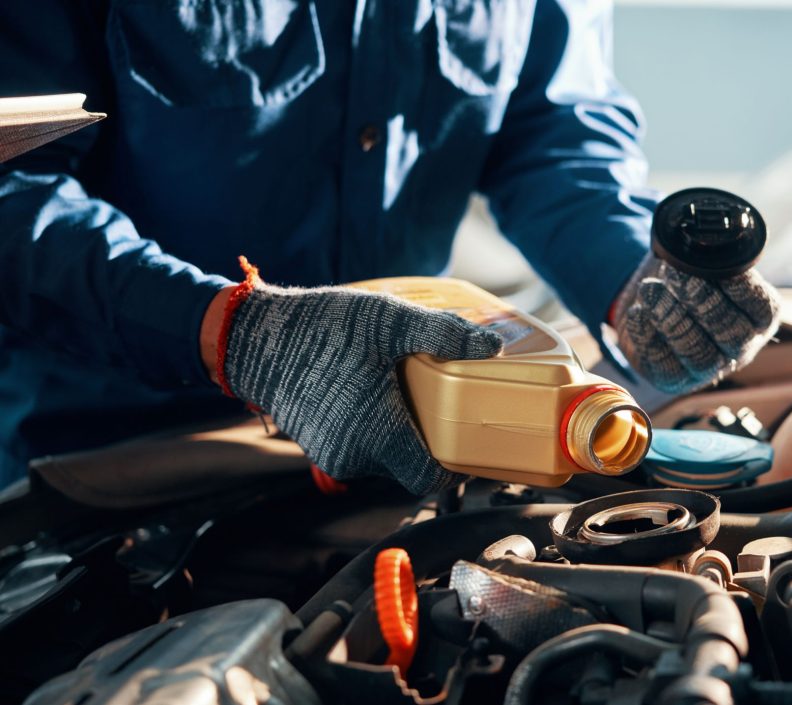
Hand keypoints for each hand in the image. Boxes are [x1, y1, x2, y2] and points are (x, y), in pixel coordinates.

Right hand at [202, 264, 502, 493]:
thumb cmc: (324, 329)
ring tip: (405, 390)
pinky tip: (373, 391)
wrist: (254, 338)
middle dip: (427, 440)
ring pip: (383, 456)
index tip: (465, 441)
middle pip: (409, 465)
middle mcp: (355, 456)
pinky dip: (371, 427)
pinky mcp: (316, 444)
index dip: (452, 467)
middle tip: (441, 403)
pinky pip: (357, 446)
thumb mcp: (391, 322)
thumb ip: (444, 335)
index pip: (428, 480)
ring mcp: (331, 454)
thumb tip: (492, 347)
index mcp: (379, 436)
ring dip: (397, 431)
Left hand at [613, 253, 779, 393]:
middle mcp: (740, 346)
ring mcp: (708, 368)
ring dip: (671, 318)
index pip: (763, 308)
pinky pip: (663, 364)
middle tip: (676, 274)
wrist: (651, 302)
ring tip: (649, 289)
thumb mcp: (701, 262)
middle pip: (731, 334)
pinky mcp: (674, 378)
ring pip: (698, 354)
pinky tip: (638, 311)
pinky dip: (647, 334)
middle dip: (701, 301)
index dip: (741, 288)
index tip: (714, 265)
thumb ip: (708, 255)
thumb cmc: (684, 277)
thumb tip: (697, 234)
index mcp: (758, 316)